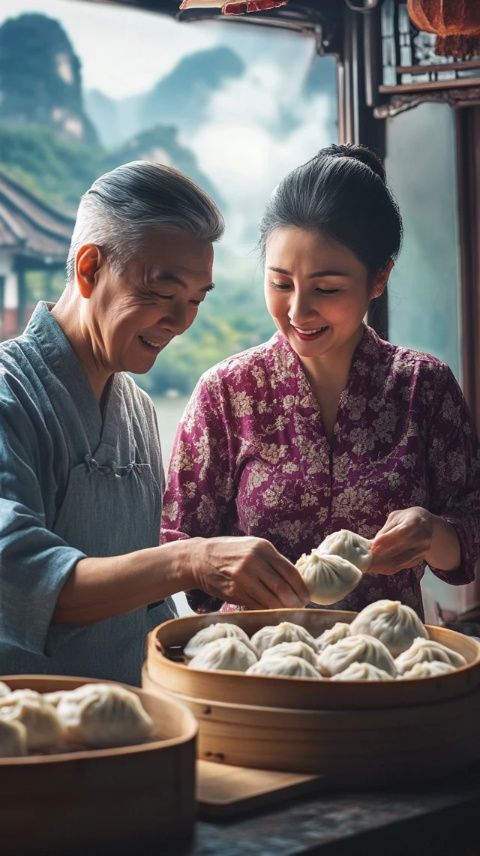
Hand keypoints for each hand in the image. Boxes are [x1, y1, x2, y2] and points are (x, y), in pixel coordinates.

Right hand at [190, 535, 309, 608]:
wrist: (199, 558)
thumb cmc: (229, 552)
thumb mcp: (252, 546)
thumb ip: (271, 560)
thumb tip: (295, 579)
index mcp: (262, 548)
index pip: (290, 571)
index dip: (301, 587)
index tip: (307, 597)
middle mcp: (253, 561)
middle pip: (283, 588)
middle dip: (295, 601)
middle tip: (300, 608)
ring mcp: (243, 577)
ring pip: (271, 599)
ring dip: (283, 609)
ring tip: (289, 612)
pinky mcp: (234, 591)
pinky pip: (257, 605)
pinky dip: (267, 611)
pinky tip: (272, 612)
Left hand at [368, 507, 433, 575]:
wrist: (428, 526)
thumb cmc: (407, 519)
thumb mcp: (396, 518)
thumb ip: (386, 531)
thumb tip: (373, 544)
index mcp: (416, 522)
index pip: (402, 533)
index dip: (387, 540)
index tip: (373, 546)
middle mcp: (423, 538)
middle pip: (401, 550)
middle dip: (381, 555)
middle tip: (366, 558)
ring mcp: (422, 551)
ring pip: (400, 561)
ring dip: (383, 564)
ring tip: (368, 564)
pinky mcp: (419, 560)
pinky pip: (401, 567)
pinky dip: (388, 568)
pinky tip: (377, 567)